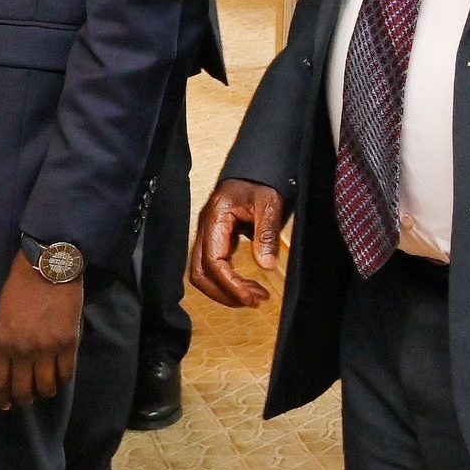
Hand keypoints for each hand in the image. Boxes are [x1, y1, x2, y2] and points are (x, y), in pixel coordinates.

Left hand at [0, 254, 82, 410]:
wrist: (48, 268)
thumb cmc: (20, 286)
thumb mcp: (3, 314)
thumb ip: (5, 341)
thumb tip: (11, 364)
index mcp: (2, 341)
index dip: (2, 398)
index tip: (5, 405)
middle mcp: (23, 350)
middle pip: (23, 390)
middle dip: (24, 399)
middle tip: (27, 399)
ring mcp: (47, 349)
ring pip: (47, 387)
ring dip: (46, 391)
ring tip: (46, 387)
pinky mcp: (69, 344)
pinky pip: (67, 374)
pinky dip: (64, 379)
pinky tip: (61, 376)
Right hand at [188, 177, 286, 307]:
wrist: (255, 169)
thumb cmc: (260, 181)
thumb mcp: (269, 203)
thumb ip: (266, 233)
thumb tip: (266, 264)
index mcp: (215, 218)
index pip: (213, 261)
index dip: (230, 284)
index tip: (252, 297)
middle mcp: (206, 228)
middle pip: (200, 272)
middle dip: (225, 293)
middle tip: (254, 301)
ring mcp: (208, 234)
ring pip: (203, 272)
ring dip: (225, 290)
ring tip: (255, 296)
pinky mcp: (216, 239)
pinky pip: (213, 267)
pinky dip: (228, 281)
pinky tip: (248, 285)